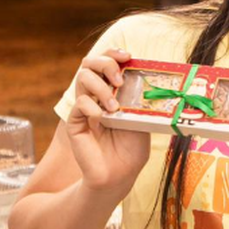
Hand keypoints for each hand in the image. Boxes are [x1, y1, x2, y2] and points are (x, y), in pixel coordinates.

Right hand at [66, 48, 149, 193]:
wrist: (120, 174)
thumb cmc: (132, 148)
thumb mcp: (143, 120)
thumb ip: (141, 101)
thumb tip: (153, 81)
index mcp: (113, 91)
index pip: (107, 62)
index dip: (114, 53)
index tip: (128, 56)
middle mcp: (96, 96)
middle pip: (89, 63)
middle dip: (105, 63)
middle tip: (119, 79)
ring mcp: (85, 108)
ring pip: (82, 78)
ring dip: (100, 86)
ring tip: (114, 106)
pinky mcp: (75, 123)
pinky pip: (79, 104)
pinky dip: (91, 106)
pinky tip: (102, 118)